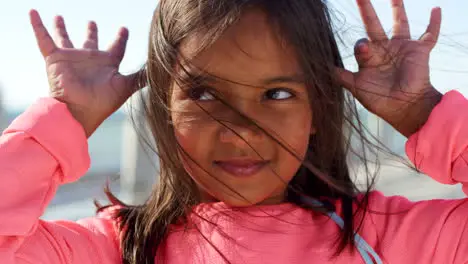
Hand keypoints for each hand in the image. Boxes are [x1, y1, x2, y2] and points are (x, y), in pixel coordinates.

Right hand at [29, 10, 144, 136]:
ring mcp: (72, 58)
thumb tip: (162, 70)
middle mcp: (90, 60)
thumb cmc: (103, 101)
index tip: (124, 29)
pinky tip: (33, 12)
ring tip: (58, 16)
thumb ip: (141, 77)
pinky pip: (44, 39)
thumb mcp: (126, 86)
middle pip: (90, 42)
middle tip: (92, 22)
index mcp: (107, 65)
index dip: (120, 38)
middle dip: (91, 32)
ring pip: (66, 38)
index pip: (116, 47)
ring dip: (62, 28)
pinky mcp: (56, 58)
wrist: (79, 110)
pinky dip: (37, 26)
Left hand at [337, 0, 442, 136]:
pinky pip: (429, 34)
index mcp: (369, 58)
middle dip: (367, 11)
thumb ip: (342, 77)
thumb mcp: (357, 88)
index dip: (361, 45)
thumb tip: (324, 69)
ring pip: (399, 23)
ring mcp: (402, 48)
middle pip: (373, 25)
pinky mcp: (419, 51)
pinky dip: (434, 23)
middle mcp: (384, 49)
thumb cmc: (380, 101)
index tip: (363, 48)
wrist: (404, 108)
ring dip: (397, 9)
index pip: (361, 44)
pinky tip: (436, 9)